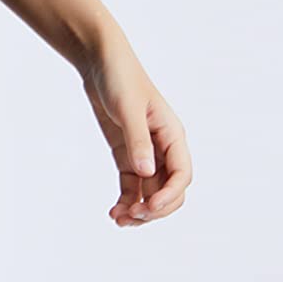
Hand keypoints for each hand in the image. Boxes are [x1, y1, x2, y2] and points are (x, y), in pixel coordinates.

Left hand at [81, 35, 190, 226]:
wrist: (100, 62)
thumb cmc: (119, 78)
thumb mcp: (128, 108)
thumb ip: (137, 140)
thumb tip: (146, 173)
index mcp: (172, 135)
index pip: (182, 174)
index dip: (169, 196)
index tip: (147, 207)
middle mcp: (163, 147)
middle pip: (170, 190)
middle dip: (155, 208)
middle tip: (130, 216)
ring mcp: (146, 152)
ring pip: (150, 192)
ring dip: (139, 210)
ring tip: (118, 219)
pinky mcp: (127, 154)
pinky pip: (132, 185)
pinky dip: (126, 200)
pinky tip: (114, 211)